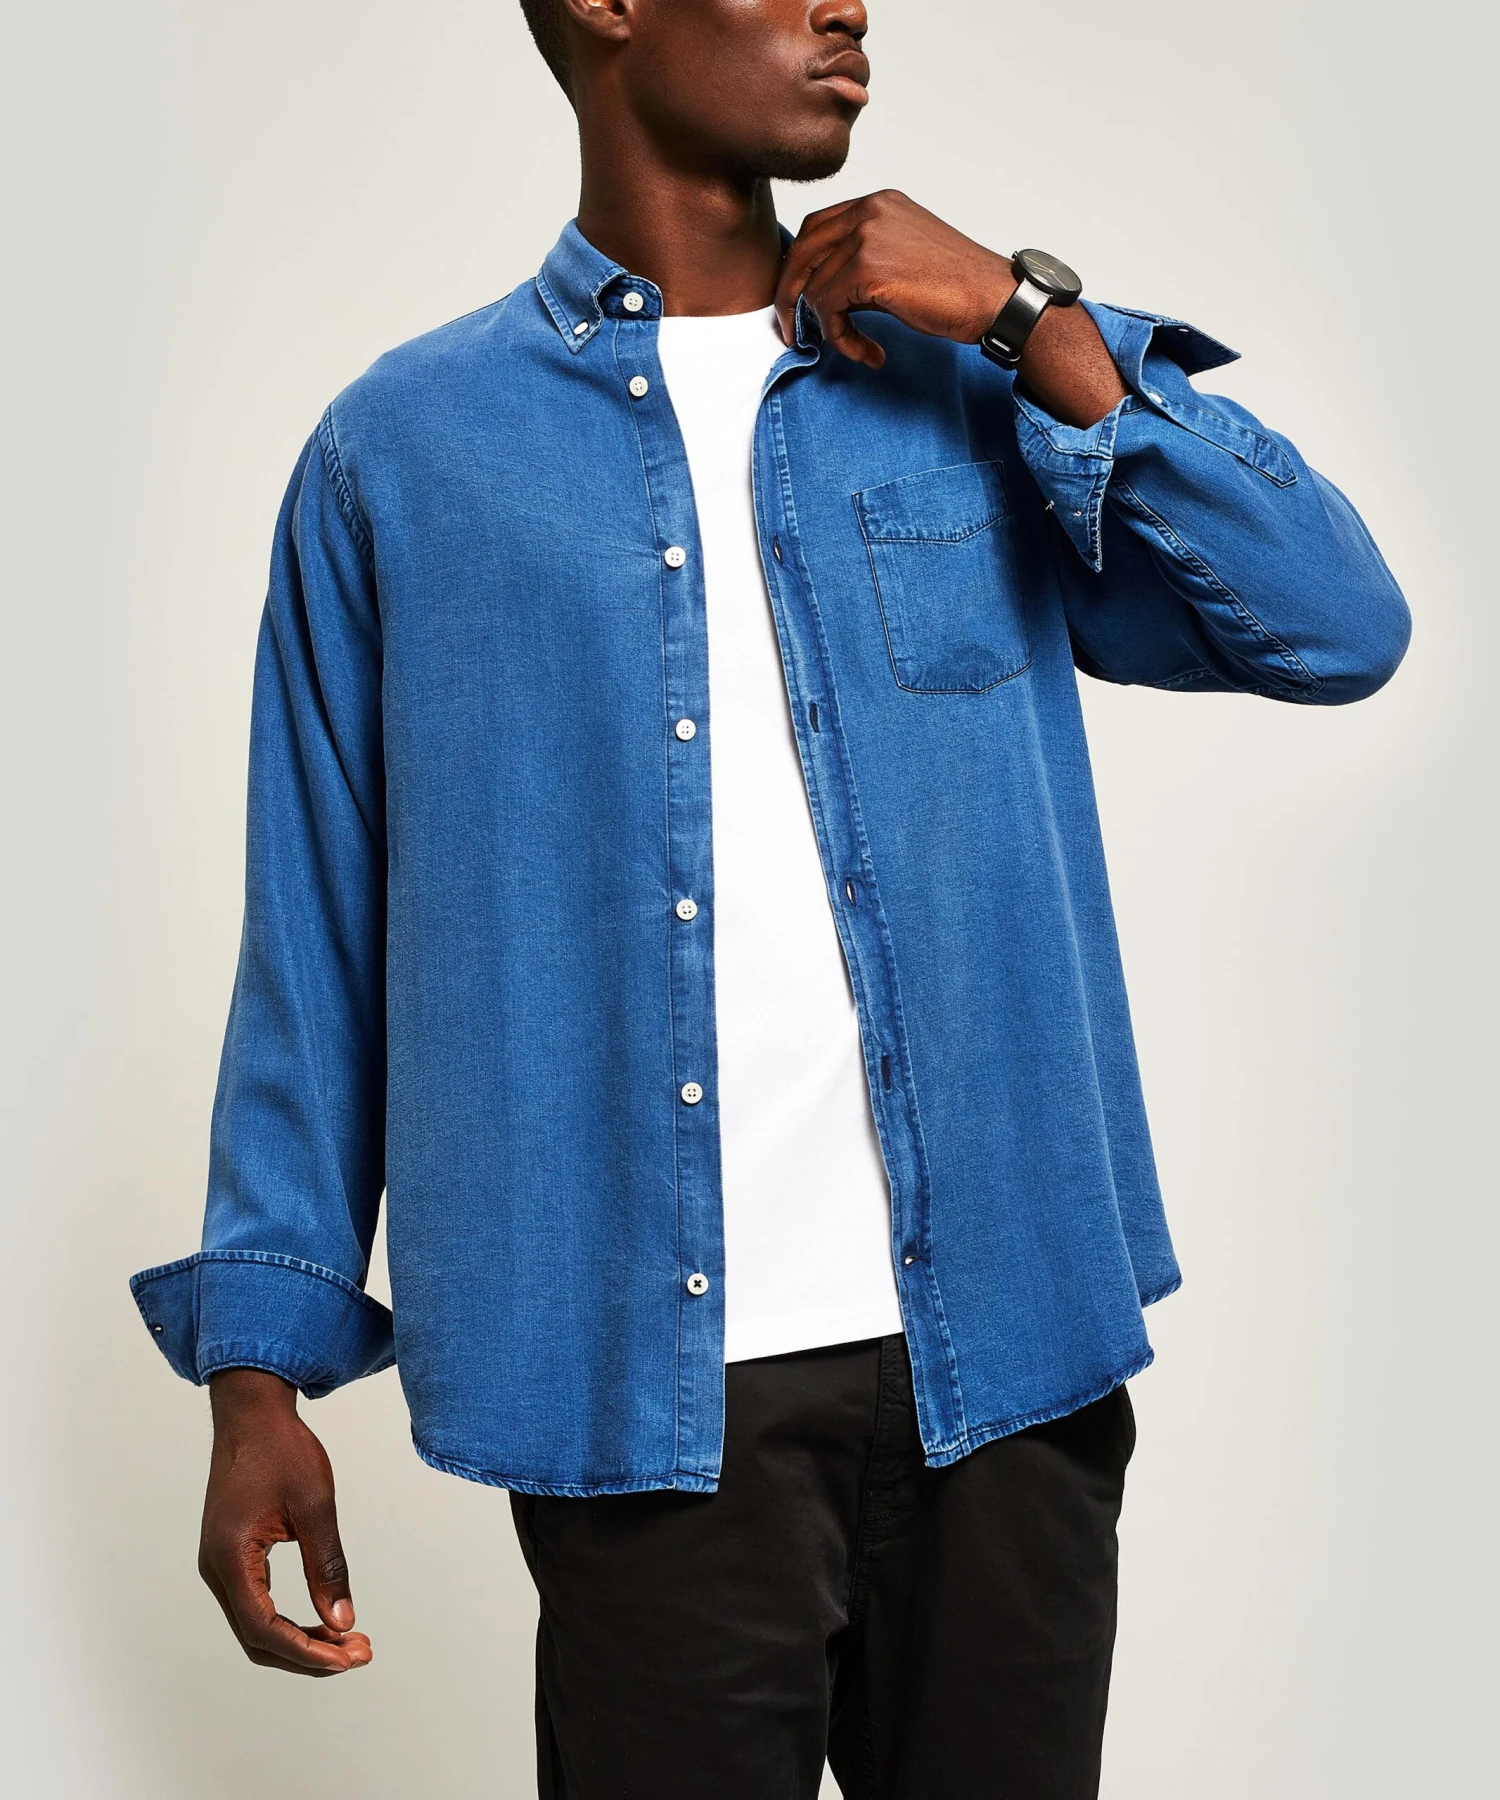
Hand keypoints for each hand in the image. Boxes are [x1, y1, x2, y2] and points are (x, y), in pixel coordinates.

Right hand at [199, 1369, 371, 1675]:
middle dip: (307, 1654)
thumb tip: (341, 1620)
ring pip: (255, 1625)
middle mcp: (216, 1568)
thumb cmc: (281, 1449)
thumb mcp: (314, 1505)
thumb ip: (326, 1566)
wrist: (252, 1413)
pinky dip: (287, 1619)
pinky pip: (254, 1603)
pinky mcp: (230, 1555)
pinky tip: (321, 1617)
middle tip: (358, 1654)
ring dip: (299, 1639)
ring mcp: (220, 1563)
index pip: (263, 1629)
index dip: (306, 1652)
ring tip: (347, 1641)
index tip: (347, 1657)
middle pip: (257, 1638)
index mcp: (230, 1558)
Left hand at [774, 190, 1126, 427]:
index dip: (801, 268)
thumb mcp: (904, 256)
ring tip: (856, 348)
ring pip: (813, 286)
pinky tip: (868, 352)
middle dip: (790, 296)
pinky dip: (840, 338)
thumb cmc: (957, 288)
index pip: (816, 228)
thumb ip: (863, 258)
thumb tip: (821, 289)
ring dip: (826, 327)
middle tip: (793, 332)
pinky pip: (827, 308)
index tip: (799, 302)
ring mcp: (867, 236)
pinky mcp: (867, 269)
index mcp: (879, 202)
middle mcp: (869, 210)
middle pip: (803, 251)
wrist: (995, 299)